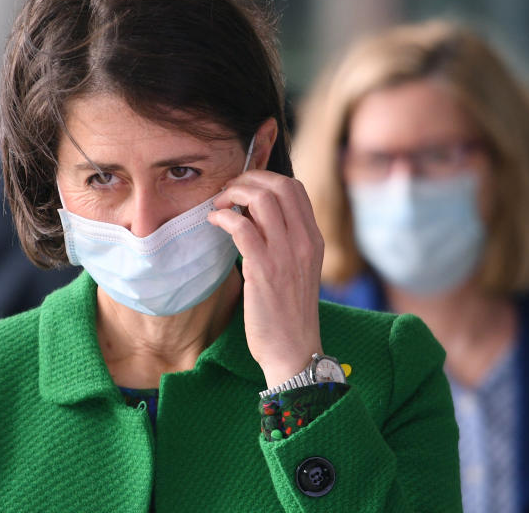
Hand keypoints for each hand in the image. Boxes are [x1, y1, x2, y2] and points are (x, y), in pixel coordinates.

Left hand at [208, 170, 324, 388]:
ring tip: (218, 206)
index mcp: (314, 239)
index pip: (295, 187)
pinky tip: (214, 223)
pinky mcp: (264, 270)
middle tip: (227, 193)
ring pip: (261, 199)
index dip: (265, 178)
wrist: (293, 350)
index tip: (243, 189)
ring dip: (233, 194)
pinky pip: (242, 227)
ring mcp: (286, 255)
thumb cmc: (288, 313)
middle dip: (247, 179)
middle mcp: (304, 242)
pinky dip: (223, 217)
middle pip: (279, 185)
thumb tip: (252, 214)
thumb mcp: (297, 269)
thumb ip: (283, 241)